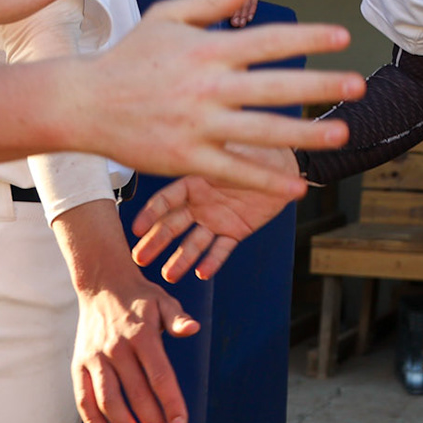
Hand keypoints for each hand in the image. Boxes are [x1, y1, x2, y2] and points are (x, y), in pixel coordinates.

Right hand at [68, 0, 365, 195]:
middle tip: (359, 85)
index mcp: (207, 50)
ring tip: (342, 133)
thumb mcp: (168, 19)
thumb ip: (212, 1)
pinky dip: (266, 180)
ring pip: (261, 132)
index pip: (267, 41)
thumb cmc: (129, 58)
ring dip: (304, 134)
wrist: (82, 103)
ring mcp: (198, 125)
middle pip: (274, 86)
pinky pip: (234, 170)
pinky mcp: (186, 158)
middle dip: (320, 86)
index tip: (343, 37)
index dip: (307, 38)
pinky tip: (297, 186)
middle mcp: (207, 87)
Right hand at [72, 272, 198, 422]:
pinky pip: (83, 397)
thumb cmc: (140, 296)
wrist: (102, 283)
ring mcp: (95, 357)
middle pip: (136, 393)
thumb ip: (178, 318)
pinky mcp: (79, 364)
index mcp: (141, 333)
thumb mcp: (164, 300)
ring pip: (108, 399)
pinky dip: (93, 420)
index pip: (159, 374)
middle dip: (152, 422)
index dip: (170, 401)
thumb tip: (193, 329)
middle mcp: (117, 348)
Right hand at [130, 147, 300, 281]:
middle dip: (156, 242)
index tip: (137, 229)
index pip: (166, 200)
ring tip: (169, 275)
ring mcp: (216, 219)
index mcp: (194, 181)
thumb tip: (194, 147)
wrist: (285, 165)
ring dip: (181, 259)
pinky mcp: (235, 231)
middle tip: (140, 258)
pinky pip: (222, 248)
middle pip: (173, 225)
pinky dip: (213, 261)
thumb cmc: (256, 150)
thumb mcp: (231, 149)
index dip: (151, 214)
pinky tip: (202, 273)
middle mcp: (200, 203)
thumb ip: (211, 154)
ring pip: (194, 242)